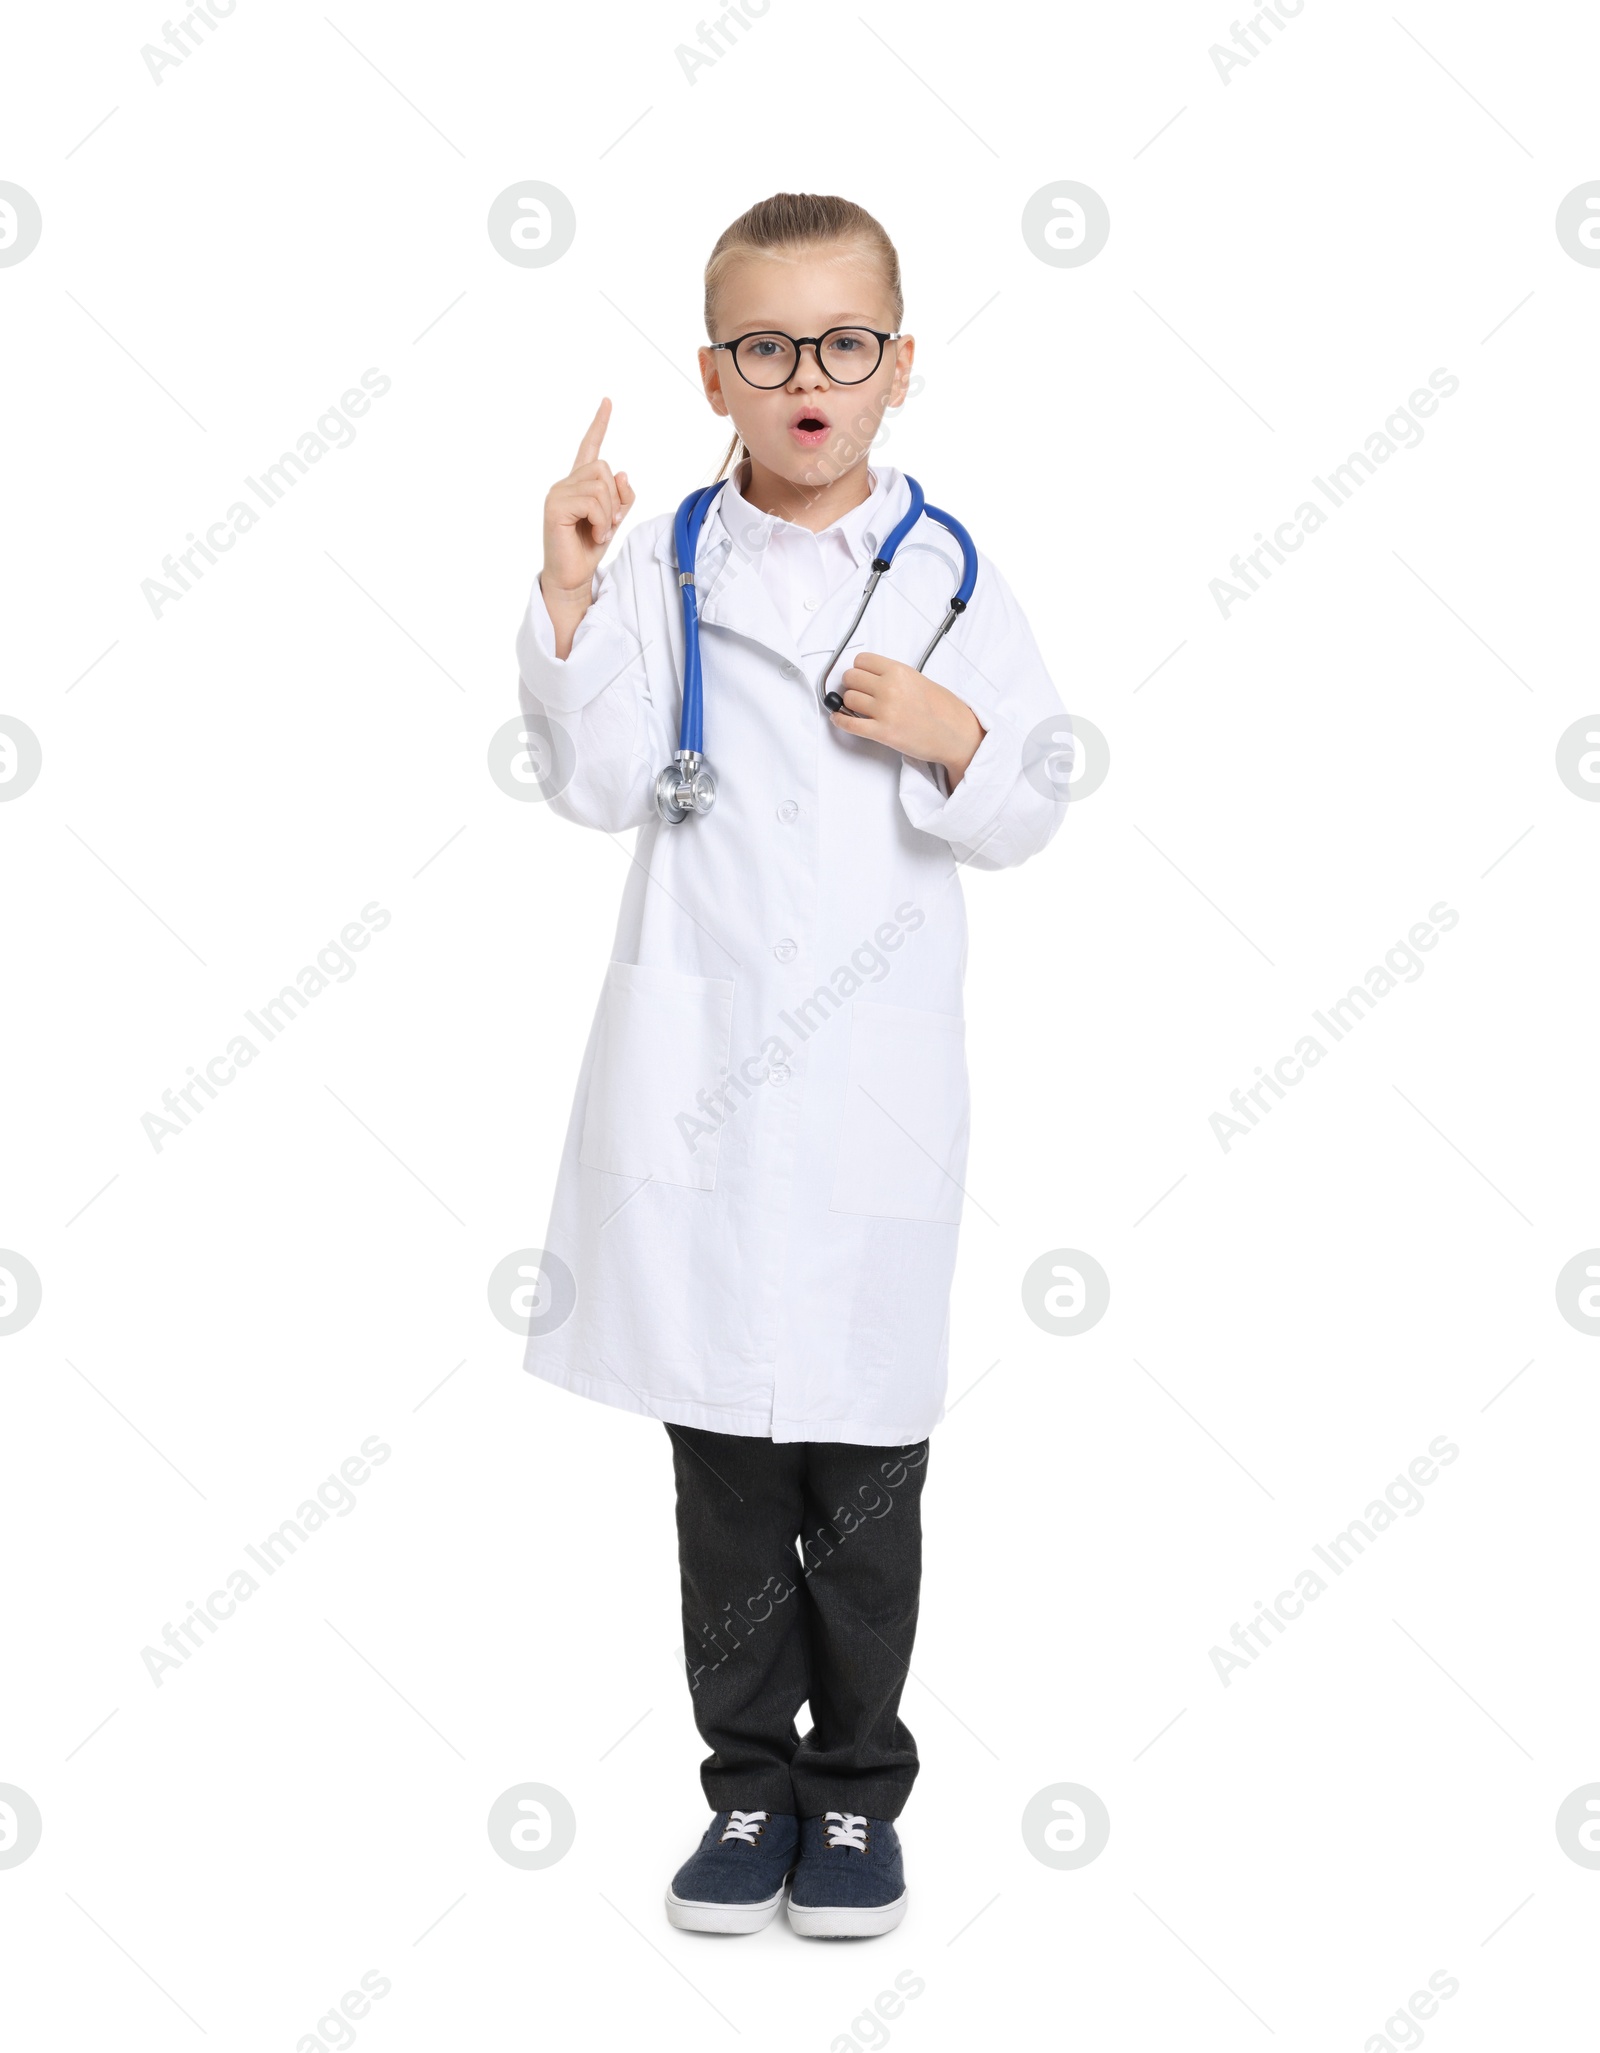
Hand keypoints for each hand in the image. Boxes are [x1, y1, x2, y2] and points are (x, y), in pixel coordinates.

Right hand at [540, 397, 635, 615]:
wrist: (573, 577)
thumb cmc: (590, 548)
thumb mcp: (614, 519)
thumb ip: (622, 496)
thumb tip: (622, 474)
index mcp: (579, 483)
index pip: (590, 447)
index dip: (599, 424)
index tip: (607, 401)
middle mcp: (565, 483)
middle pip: (603, 468)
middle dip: (614, 498)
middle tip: (608, 523)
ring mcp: (557, 493)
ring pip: (600, 485)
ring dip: (609, 513)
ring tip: (599, 531)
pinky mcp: (555, 507)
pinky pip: (592, 502)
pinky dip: (601, 521)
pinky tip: (594, 535)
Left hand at [830, 652, 985, 787]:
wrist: (955, 733)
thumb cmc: (941, 708)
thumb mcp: (917, 679)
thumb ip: (892, 675)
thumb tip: (867, 676)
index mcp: (898, 671)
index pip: (861, 661)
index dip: (859, 669)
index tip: (861, 676)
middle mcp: (889, 688)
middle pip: (850, 678)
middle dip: (852, 685)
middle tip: (859, 692)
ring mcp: (884, 711)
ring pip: (848, 700)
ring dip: (850, 704)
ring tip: (859, 708)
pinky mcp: (882, 732)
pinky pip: (848, 724)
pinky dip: (840, 721)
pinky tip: (839, 718)